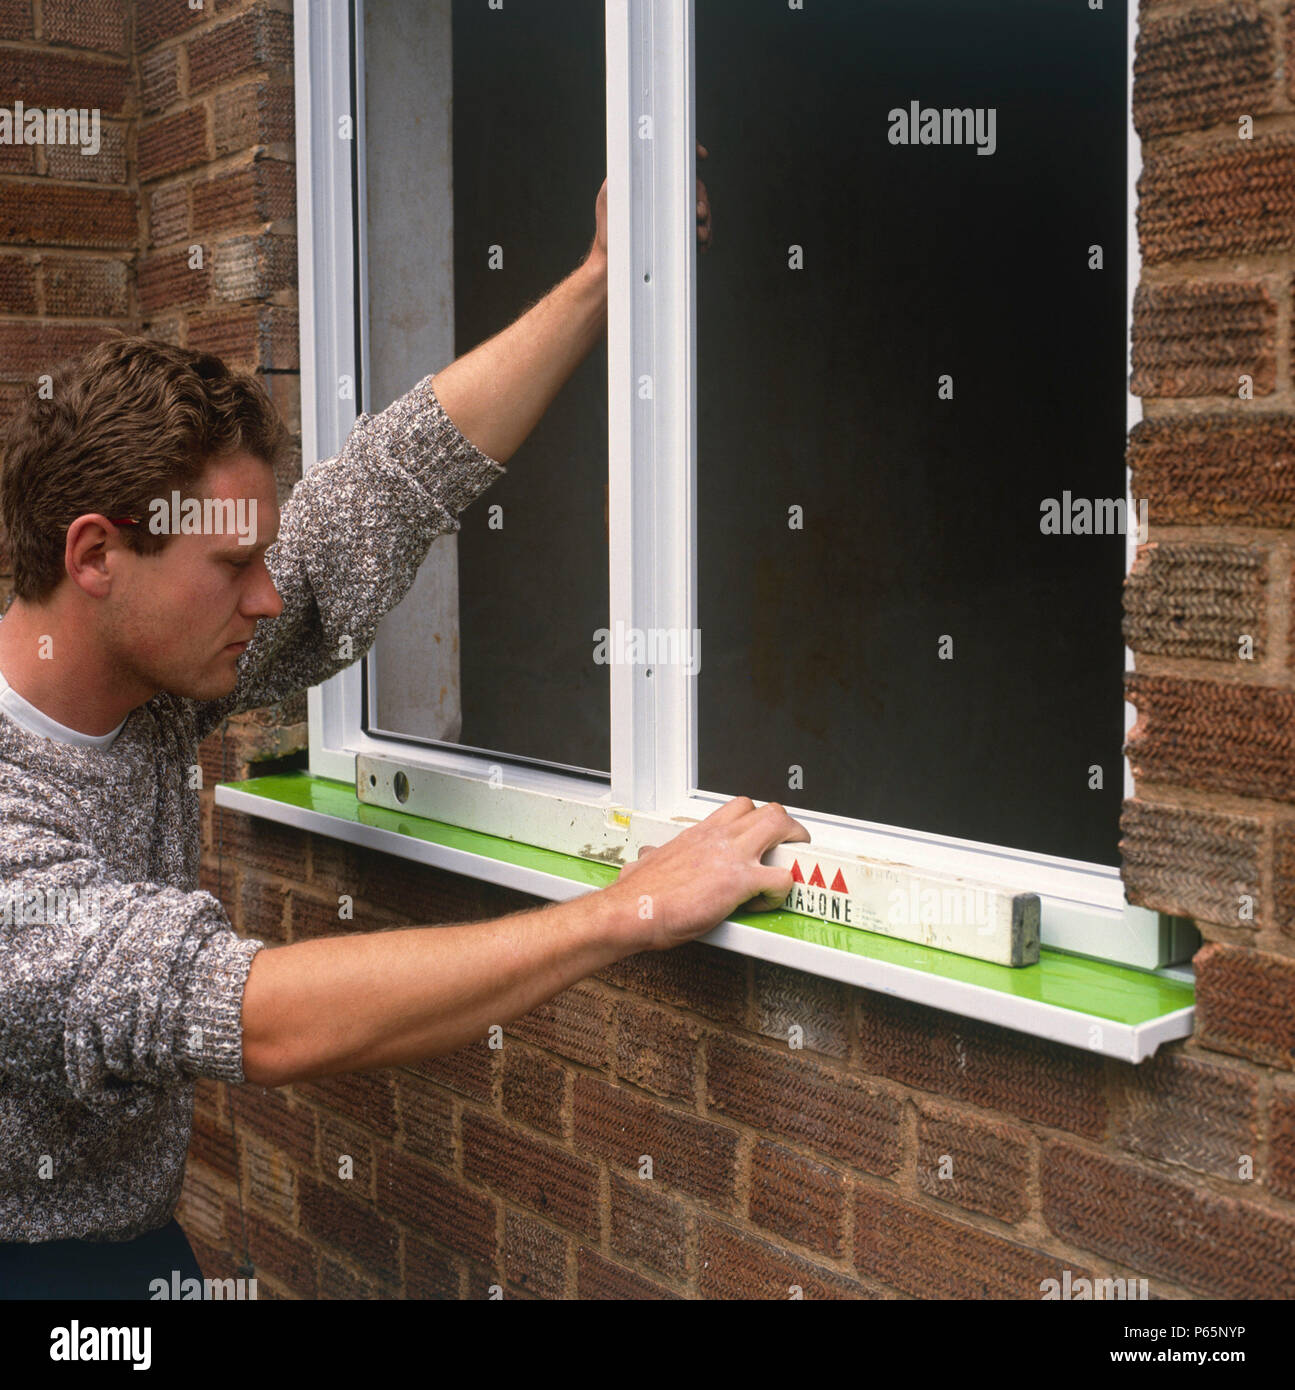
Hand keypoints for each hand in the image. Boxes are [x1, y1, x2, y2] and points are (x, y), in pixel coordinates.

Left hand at [585, 141, 712, 268]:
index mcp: (650, 179)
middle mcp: (664, 194)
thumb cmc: (607, 230)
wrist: (613, 263)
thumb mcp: (608, 198)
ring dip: (705, 221)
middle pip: (693, 186)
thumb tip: (629, 159)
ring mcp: (673, 213)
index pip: (673, 159)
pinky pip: (699, 230)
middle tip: (699, 212)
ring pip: (700, 209)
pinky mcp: (678, 233)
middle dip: (701, 198)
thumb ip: (618, 177)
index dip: (690, 152)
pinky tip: (701, 244)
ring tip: (700, 233)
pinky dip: (704, 237)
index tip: (700, 155)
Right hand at [610, 796, 810, 951]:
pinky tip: (764, 904)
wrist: (633, 911)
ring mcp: (731, 857)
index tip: (759, 840)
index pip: (739, 808)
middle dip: (788, 828)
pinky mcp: (739, 882)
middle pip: (769, 810)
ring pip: (781, 827)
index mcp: (700, 834)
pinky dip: (781, 892)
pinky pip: (780, 878)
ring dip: (794, 848)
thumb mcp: (646, 861)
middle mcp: (718, 838)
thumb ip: (653, 856)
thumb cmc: (639, 894)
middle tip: (789, 849)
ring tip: (789, 870)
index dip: (757, 822)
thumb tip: (647, 856)